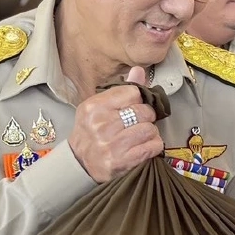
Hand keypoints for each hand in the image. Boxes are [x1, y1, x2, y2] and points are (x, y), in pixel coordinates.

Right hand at [67, 66, 163, 182]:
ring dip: (150, 133)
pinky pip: (153, 146)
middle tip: (139, 122)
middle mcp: (100, 125)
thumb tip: (139, 70)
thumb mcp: (99, 108)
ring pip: (150, 129)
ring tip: (140, 136)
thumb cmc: (91, 132)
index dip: (139, 99)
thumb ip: (121, 90)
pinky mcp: (121, 161)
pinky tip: (144, 146)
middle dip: (147, 117)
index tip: (135, 106)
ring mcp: (111, 145)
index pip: (133, 92)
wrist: (79, 163)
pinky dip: (154, 146)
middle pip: (144, 111)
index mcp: (94, 106)